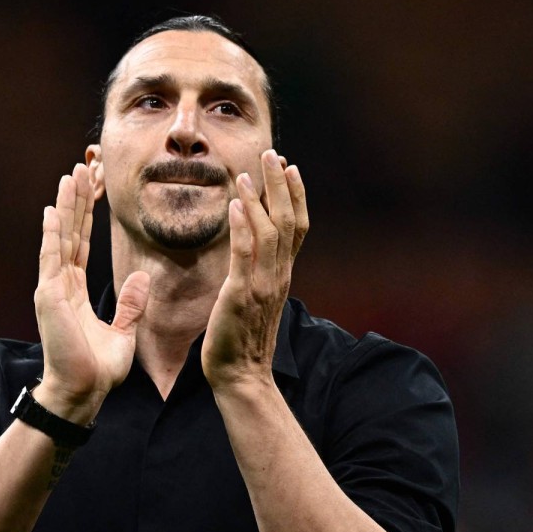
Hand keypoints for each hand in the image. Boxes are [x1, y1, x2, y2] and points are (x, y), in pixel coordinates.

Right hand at [33, 164, 149, 421]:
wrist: (84, 391)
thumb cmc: (98, 369)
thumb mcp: (123, 331)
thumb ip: (130, 304)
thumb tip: (141, 278)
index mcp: (75, 290)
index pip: (82, 243)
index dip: (87, 216)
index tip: (92, 189)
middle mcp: (61, 284)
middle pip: (70, 232)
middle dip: (76, 201)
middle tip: (81, 168)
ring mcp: (53, 288)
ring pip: (60, 237)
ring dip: (65, 207)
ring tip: (70, 176)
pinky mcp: (50, 297)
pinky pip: (52, 258)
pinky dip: (52, 233)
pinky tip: (52, 210)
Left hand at [202, 150, 308, 389]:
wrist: (241, 376)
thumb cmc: (243, 338)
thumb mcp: (256, 297)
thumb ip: (259, 271)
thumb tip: (252, 245)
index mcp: (282, 275)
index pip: (297, 227)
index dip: (295, 195)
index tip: (289, 168)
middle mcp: (278, 276)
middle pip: (286, 222)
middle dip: (279, 186)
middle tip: (272, 155)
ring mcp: (262, 285)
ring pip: (268, 233)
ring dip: (258, 199)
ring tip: (247, 173)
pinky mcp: (240, 296)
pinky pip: (244, 255)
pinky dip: (242, 228)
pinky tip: (235, 204)